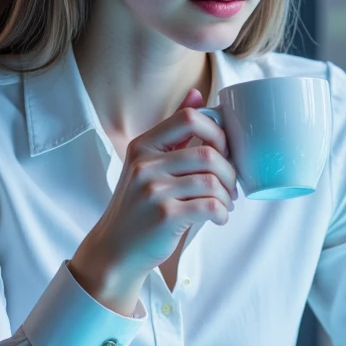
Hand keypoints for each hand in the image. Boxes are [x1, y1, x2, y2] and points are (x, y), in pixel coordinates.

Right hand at [70, 87, 237, 314]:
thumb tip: (197, 94)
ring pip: (212, 181)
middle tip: (231, 186)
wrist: (115, 251)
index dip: (217, 131)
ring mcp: (154, 190)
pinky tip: (218, 217)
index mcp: (142, 147)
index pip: (188, 119)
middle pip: (209, 152)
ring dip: (228, 195)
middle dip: (230, 171)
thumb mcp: (146, 165)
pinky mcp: (165, 216)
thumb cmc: (137, 208)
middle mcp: (145, 165)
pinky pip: (210, 206)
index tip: (224, 151)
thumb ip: (173, 133)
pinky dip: (222, 212)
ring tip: (225, 204)